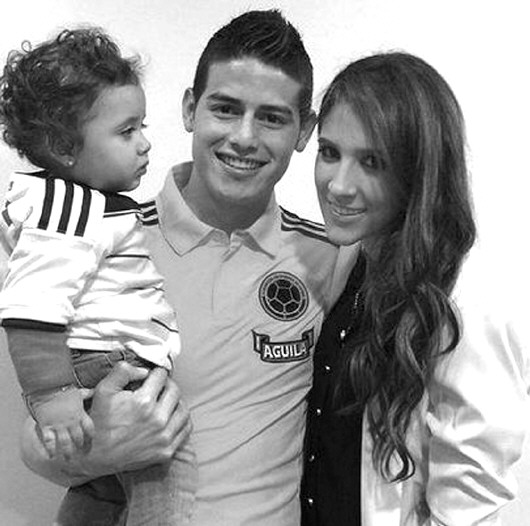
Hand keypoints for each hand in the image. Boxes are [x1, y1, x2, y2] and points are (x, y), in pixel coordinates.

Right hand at [21, 361, 190, 485]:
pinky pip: (185, 429)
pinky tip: (171, 417)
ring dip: (176, 402)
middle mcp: (157, 419)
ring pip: (183, 409)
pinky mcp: (166, 451)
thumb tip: (145, 370)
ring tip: (165, 401)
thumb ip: (124, 371)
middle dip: (167, 385)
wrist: (95, 456)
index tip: (151, 377)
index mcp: (143, 402)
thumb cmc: (99, 421)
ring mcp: (163, 437)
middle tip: (158, 387)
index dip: (155, 373)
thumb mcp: (104, 390)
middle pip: (175, 391)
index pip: (161, 376)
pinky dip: (181, 420)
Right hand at [30, 387, 94, 458]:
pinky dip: (50, 449)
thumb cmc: (64, 389)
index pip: (89, 429)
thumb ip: (87, 394)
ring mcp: (59, 425)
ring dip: (67, 451)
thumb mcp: (79, 392)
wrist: (49, 387)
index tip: (90, 443)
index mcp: (80, 414)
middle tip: (81, 455)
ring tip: (68, 459)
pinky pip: (49, 441)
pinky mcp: (47, 426)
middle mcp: (71, 422)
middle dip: (80, 447)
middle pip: (78, 438)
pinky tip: (51, 456)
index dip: (90, 437)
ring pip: (65, 442)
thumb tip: (95, 391)